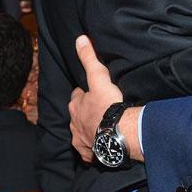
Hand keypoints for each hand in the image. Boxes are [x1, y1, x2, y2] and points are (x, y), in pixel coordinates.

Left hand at [69, 35, 126, 162]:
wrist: (117, 132)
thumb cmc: (108, 104)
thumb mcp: (99, 77)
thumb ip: (89, 58)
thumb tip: (80, 39)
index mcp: (75, 105)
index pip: (77, 96)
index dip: (84, 94)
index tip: (92, 93)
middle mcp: (74, 123)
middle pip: (77, 115)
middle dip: (84, 112)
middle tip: (97, 110)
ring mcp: (80, 139)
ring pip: (81, 132)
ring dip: (88, 129)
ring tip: (100, 127)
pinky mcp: (88, 152)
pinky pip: (88, 150)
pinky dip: (92, 148)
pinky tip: (99, 146)